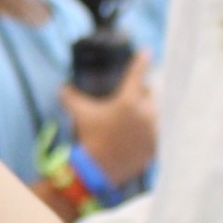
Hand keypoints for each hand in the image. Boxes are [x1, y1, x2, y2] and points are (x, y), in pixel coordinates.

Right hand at [58, 49, 157, 186]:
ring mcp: (154, 131)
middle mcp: (146, 114)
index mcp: (128, 102)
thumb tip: (62, 87)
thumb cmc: (89, 137)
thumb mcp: (79, 114)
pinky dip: (152, 130)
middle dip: (143, 94)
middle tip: (133, 100)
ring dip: (150, 112)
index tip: (146, 52)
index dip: (142, 61)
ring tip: (139, 118)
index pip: (137, 75)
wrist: (96, 170)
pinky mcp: (157, 146)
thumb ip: (70, 97)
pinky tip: (142, 133)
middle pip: (152, 94)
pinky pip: (160, 131)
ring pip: (158, 113)